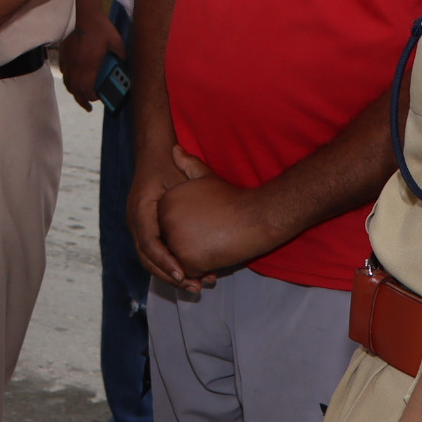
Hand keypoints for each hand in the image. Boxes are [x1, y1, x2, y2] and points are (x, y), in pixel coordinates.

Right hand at [59, 6, 124, 109]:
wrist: (85, 14)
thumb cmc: (101, 29)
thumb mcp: (117, 43)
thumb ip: (121, 55)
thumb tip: (124, 62)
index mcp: (90, 66)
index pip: (87, 90)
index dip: (91, 98)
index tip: (97, 99)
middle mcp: (77, 66)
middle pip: (75, 90)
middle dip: (81, 101)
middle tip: (88, 106)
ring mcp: (69, 60)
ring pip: (68, 83)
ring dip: (74, 91)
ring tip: (80, 95)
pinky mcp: (64, 54)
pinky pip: (64, 72)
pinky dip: (69, 79)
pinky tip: (73, 78)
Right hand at [126, 141, 205, 292]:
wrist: (153, 157)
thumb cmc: (167, 164)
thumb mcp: (178, 174)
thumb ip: (184, 192)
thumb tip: (191, 209)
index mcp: (140, 209)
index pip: (149, 242)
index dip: (165, 261)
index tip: (183, 273)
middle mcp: (135, 221)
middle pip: (147, 258)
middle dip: (168, 276)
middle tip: (193, 286)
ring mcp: (139, 227)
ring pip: (150, 260)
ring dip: (170, 275)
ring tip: (195, 285)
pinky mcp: (147, 230)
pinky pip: (154, 253)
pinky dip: (170, 266)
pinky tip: (190, 273)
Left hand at [159, 170, 285, 279]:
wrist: (256, 215)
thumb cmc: (233, 198)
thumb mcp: (207, 178)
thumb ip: (188, 166)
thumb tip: (173, 149)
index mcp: (165, 201)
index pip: (168, 225)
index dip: (186, 231)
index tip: (204, 230)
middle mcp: (164, 219)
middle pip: (171, 244)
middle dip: (187, 249)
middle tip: (210, 242)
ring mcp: (174, 239)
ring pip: (177, 260)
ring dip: (193, 262)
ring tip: (213, 253)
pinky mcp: (186, 258)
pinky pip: (187, 272)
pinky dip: (199, 273)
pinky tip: (214, 263)